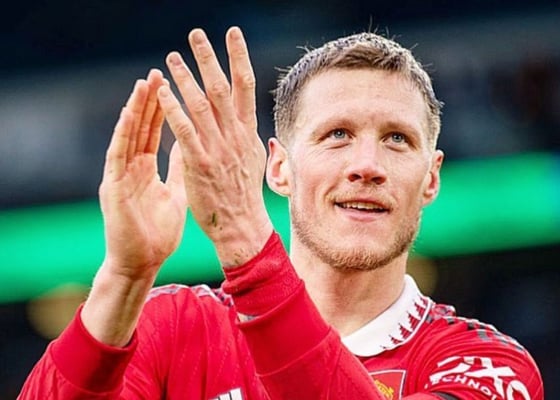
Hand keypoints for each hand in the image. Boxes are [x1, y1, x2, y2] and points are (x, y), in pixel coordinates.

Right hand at [99, 69, 186, 279]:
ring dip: (135, 110)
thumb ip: (179, 169)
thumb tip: (190, 146)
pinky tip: (129, 114)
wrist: (142, 263)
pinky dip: (123, 134)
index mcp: (146, 170)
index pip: (154, 132)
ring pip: (128, 136)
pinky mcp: (114, 187)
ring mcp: (121, 176)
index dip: (161, 109)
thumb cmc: (158, 234)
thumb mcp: (175, 194)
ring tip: (143, 84)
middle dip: (149, 101)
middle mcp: (131, 168)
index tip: (170, 85)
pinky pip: (118, 156)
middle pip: (141, 128)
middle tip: (157, 73)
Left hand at [157, 27, 272, 266]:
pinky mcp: (200, 164)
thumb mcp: (251, 160)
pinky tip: (162, 94)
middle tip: (196, 34)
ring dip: (186, 79)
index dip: (239, 57)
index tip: (232, 34)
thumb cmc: (243, 194)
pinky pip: (185, 131)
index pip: (244, 87)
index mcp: (247, 132)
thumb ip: (244, 135)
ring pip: (202, 105)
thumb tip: (243, 118)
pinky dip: (174, 110)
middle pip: (222, 88)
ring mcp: (218, 149)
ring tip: (172, 58)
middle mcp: (235, 136)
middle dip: (209, 58)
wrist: (241, 225)